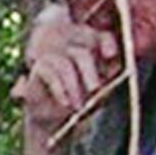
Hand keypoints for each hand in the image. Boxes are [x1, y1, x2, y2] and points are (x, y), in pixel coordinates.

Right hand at [16, 11, 128, 154]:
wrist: (51, 116)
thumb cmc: (79, 99)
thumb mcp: (98, 91)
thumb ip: (107, 80)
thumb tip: (115, 71)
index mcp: (93, 48)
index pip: (101, 38)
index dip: (106, 43)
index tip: (111, 54)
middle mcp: (74, 47)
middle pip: (82, 53)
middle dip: (90, 73)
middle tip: (95, 89)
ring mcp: (56, 55)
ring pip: (65, 65)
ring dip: (73, 86)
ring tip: (78, 106)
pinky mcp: (40, 66)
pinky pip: (50, 74)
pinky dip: (60, 90)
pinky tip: (65, 103)